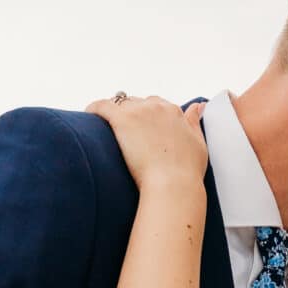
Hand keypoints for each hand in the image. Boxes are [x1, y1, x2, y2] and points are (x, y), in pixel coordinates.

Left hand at [86, 93, 207, 189]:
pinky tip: (89, 115)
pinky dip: (94, 108)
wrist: (172, 185)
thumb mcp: (199, 143)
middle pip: (138, 103)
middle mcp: (157, 106)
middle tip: (125, 134)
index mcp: (174, 111)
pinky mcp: (122, 120)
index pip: (156, 105)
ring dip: (115, 113)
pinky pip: (102, 106)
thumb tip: (197, 106)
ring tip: (107, 128)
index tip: (142, 131)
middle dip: (132, 115)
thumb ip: (194, 122)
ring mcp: (139, 112)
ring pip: (121, 104)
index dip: (148, 117)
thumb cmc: (186, 171)